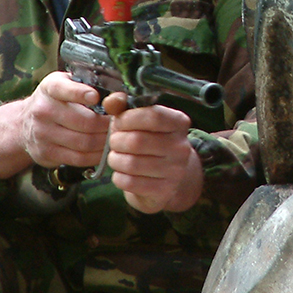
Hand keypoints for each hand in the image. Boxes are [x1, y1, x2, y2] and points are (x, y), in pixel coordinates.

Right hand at [0, 71, 109, 178]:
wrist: (24, 124)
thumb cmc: (56, 101)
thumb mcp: (67, 84)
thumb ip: (90, 86)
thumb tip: (120, 98)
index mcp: (50, 88)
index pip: (64, 89)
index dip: (81, 93)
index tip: (96, 97)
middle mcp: (43, 110)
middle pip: (85, 122)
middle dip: (108, 125)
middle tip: (122, 125)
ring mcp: (42, 134)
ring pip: (84, 143)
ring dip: (105, 142)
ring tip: (116, 138)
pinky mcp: (46, 154)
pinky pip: (78, 159)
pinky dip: (96, 156)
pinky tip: (103, 151)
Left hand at [101, 92, 203, 213]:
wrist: (169, 177)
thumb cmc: (151, 141)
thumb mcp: (143, 120)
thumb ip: (125, 107)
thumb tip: (111, 101)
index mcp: (179, 123)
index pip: (153, 116)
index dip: (128, 117)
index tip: (118, 121)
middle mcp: (181, 147)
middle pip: (137, 141)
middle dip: (117, 140)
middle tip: (114, 141)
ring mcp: (175, 171)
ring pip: (131, 163)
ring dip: (115, 159)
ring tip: (116, 157)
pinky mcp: (164, 191)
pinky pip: (130, 182)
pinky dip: (118, 177)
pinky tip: (122, 173)